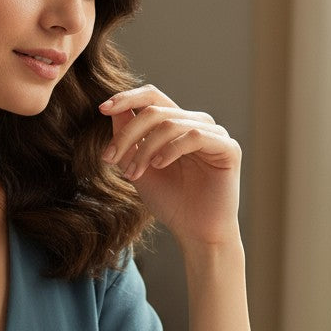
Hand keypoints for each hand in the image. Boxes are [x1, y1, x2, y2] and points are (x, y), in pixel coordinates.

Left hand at [99, 86, 241, 249]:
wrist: (195, 233)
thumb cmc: (170, 203)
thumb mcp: (137, 169)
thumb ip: (126, 141)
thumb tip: (112, 109)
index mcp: (177, 125)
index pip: (152, 97)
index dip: (127, 98)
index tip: (102, 108)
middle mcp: (197, 124)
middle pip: (155, 110)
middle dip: (127, 133)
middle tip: (109, 158)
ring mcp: (214, 134)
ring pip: (170, 123)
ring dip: (145, 148)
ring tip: (133, 173)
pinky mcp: (228, 148)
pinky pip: (194, 136)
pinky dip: (171, 149)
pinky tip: (158, 166)